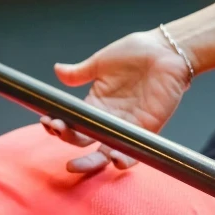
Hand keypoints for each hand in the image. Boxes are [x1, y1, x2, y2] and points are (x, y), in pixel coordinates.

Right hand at [41, 29, 191, 173]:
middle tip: (57, 132)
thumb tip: (57, 70)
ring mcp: (127, 127)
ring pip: (105, 153)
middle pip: (85, 142)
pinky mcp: (147, 129)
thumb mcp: (101, 62)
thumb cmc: (136, 52)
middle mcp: (108, 120)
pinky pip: (134, 153)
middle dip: (68, 142)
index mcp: (95, 105)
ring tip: (75, 164)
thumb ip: (79, 72)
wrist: (166, 50)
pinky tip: (114, 161)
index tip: (47, 120)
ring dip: (90, 162)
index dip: (58, 125)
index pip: (72, 123)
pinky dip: (124, 160)